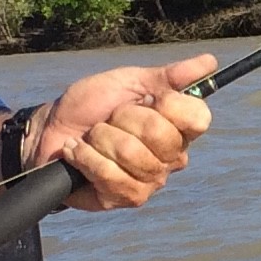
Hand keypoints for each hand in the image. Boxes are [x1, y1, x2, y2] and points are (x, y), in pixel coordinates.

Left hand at [29, 57, 216, 208]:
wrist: (50, 129)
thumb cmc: (91, 106)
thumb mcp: (129, 82)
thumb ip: (170, 76)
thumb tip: (210, 62)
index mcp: (178, 128)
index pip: (199, 119)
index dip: (171, 105)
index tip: (149, 98)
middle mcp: (170, 158)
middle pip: (161, 135)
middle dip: (124, 119)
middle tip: (110, 120)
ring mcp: (150, 181)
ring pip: (132, 154)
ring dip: (101, 139)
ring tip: (92, 138)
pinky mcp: (125, 198)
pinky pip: (110, 175)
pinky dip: (85, 158)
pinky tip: (77, 154)